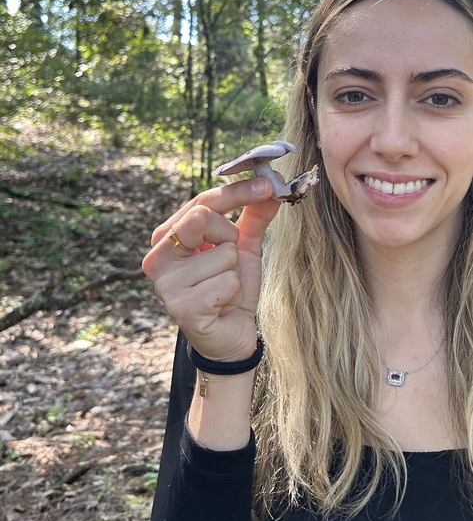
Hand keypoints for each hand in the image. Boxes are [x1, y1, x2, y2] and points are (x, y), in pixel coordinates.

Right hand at [142, 176, 280, 362]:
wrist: (232, 337)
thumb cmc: (230, 289)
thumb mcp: (243, 247)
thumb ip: (254, 215)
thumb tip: (273, 183)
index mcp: (166, 237)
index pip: (201, 201)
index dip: (236, 191)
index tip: (268, 184)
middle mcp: (157, 258)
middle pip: (201, 217)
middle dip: (230, 236)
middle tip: (231, 258)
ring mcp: (166, 285)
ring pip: (223, 254)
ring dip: (235, 272)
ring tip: (223, 290)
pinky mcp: (182, 308)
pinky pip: (227, 283)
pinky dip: (234, 293)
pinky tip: (222, 306)